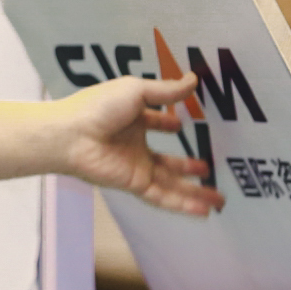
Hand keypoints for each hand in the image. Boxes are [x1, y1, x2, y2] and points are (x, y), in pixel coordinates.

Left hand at [54, 75, 220, 217]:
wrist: (72, 135)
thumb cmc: (97, 107)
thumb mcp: (136, 90)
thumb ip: (166, 90)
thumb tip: (193, 80)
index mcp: (132, 119)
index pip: (154, 122)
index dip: (167, 122)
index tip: (183, 123)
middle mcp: (134, 145)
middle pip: (167, 161)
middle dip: (188, 166)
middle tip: (208, 168)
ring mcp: (135, 166)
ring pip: (170, 183)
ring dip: (194, 192)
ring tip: (218, 198)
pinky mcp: (134, 183)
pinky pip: (163, 197)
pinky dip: (183, 204)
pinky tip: (202, 210)